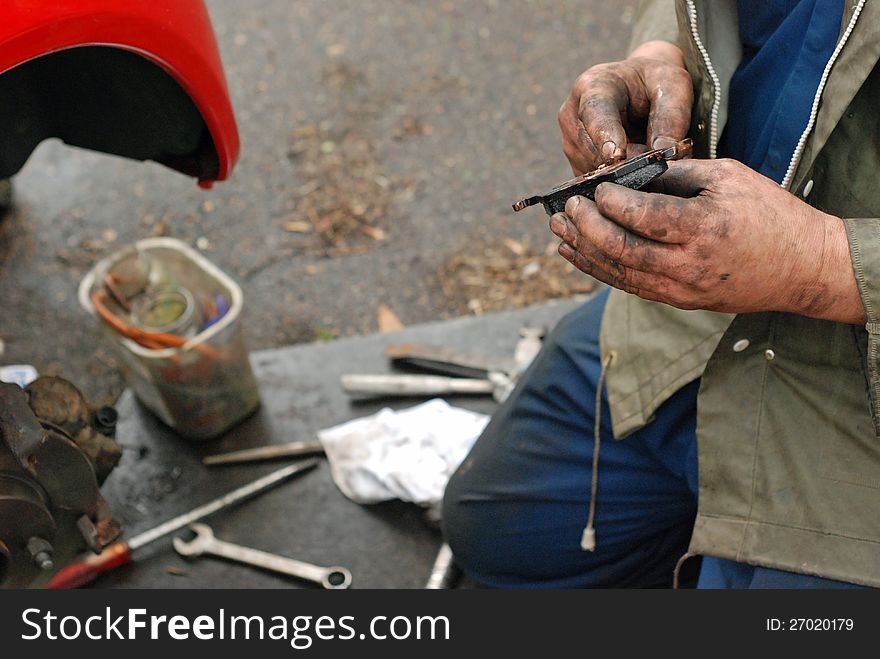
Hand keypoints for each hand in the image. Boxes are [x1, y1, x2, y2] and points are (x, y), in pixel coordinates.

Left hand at [549, 158, 864, 323]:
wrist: (802, 267)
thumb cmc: (770, 214)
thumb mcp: (729, 177)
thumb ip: (677, 174)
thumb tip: (630, 170)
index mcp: (702, 227)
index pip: (641, 216)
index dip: (609, 201)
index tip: (594, 187)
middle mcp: (686, 264)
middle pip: (619, 249)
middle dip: (585, 226)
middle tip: (566, 207)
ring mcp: (680, 288)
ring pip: (617, 272)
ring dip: (582, 250)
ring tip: (558, 229)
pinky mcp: (677, 300)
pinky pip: (628, 285)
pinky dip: (598, 270)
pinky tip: (576, 254)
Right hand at [558, 41, 692, 174]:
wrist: (641, 89)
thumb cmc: (656, 83)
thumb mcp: (674, 87)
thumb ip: (672, 116)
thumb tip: (663, 151)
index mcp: (592, 86)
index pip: (594, 114)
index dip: (604, 135)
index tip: (617, 155)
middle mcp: (572, 117)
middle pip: (594, 151)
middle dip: (627, 162)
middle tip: (660, 162)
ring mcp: (571, 144)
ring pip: (597, 171)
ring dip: (626, 173)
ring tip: (649, 158)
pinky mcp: (576, 165)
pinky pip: (598, 182)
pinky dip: (620, 180)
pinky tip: (637, 167)